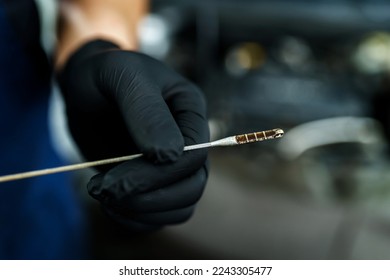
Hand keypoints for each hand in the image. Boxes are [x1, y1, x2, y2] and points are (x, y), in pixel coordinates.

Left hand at [57, 39, 208, 230]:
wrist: (87, 89)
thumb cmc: (105, 75)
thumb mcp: (122, 76)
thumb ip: (146, 110)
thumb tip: (169, 155)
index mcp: (190, 112)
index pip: (195, 155)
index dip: (162, 172)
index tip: (116, 176)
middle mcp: (188, 142)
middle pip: (192, 187)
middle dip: (148, 196)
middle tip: (102, 189)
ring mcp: (173, 166)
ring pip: (181, 207)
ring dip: (142, 211)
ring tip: (102, 195)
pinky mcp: (154, 183)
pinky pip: (160, 216)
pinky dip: (136, 220)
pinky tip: (109, 206)